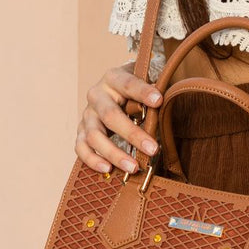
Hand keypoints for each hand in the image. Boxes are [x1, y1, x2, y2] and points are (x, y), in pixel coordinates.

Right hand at [75, 59, 162, 175]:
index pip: (128, 84)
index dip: (143, 92)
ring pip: (94, 136)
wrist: (114, 90)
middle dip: (133, 134)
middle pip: (110, 115)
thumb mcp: (144, 83)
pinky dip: (92, 160)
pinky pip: (81, 148)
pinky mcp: (81, 131)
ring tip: (133, 167)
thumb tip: (167, 102)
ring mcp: (87, 114)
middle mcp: (96, 95)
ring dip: (114, 154)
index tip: (159, 100)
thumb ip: (154, 91)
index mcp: (114, 78)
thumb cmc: (135, 90)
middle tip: (153, 149)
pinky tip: (108, 170)